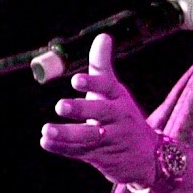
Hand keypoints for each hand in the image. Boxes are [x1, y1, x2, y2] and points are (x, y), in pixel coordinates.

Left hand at [37, 33, 160, 186]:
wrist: (147, 155)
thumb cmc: (121, 114)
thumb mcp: (114, 91)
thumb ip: (102, 66)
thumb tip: (103, 36)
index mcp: (118, 98)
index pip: (107, 87)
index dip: (92, 83)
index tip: (75, 79)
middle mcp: (118, 118)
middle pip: (100, 112)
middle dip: (81, 109)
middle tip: (59, 106)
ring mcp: (111, 139)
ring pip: (89, 137)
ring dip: (67, 134)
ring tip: (46, 130)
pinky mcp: (102, 157)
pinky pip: (81, 153)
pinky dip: (63, 149)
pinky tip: (45, 142)